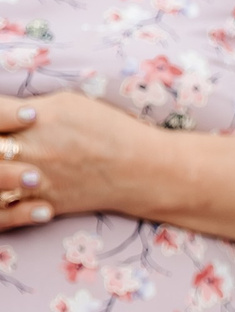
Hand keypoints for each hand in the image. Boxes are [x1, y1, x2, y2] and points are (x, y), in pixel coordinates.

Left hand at [0, 92, 145, 230]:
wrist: (142, 170)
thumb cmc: (109, 130)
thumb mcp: (66, 103)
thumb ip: (27, 108)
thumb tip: (7, 114)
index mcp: (31, 119)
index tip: (6, 119)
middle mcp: (27, 149)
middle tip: (5, 146)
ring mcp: (31, 179)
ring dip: (0, 173)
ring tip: (7, 166)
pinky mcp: (41, 202)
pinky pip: (6, 208)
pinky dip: (4, 200)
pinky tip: (10, 191)